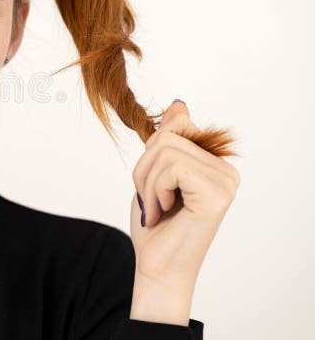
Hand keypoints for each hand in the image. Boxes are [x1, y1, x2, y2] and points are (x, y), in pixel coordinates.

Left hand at [129, 100, 240, 291]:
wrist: (156, 266)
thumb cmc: (156, 225)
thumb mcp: (155, 173)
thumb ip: (169, 139)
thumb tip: (179, 104)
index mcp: (215, 163)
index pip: (176, 126)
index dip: (151, 152)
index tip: (154, 185)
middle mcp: (227, 170)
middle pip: (167, 136)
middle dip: (144, 168)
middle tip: (151, 201)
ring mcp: (225, 182)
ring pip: (164, 150)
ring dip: (147, 182)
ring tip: (156, 208)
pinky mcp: (215, 194)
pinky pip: (171, 167)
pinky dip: (155, 190)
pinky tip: (163, 212)